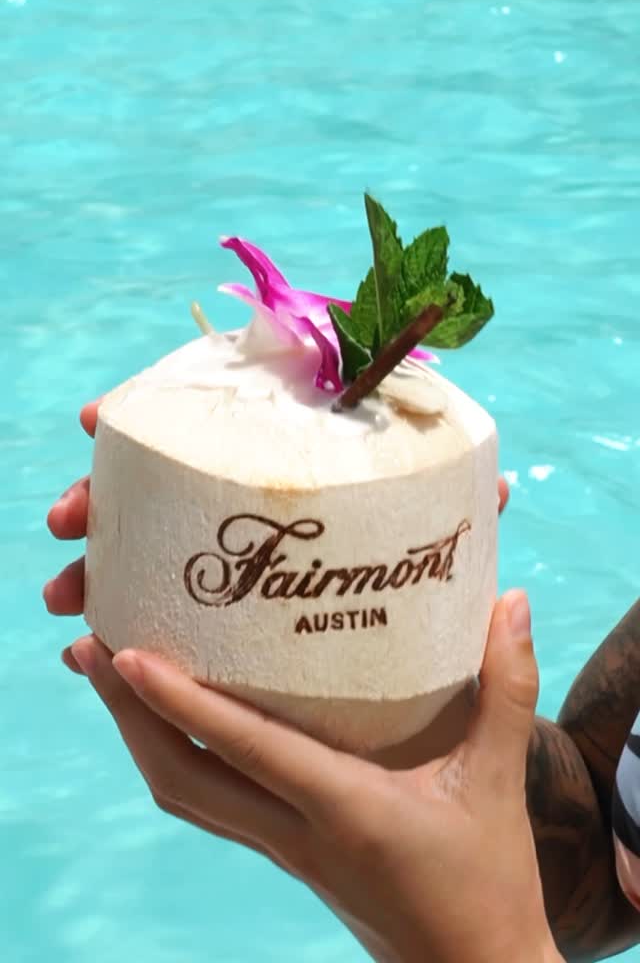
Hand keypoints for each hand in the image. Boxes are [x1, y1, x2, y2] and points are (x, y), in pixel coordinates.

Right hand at [44, 398, 510, 627]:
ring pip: (135, 551)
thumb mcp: (433, 561)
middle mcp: (240, 506)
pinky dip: (114, 627)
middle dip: (99, 496)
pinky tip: (85, 652)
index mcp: (284, 470)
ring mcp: (222, 561)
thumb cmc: (419, 607)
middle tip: (67, 519)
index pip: (206, 426)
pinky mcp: (214, 621)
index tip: (96, 417)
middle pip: (153, 487)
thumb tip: (499, 486)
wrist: (418, 701)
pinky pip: (148, 616)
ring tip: (67, 597)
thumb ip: (458, 520)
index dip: (148, 414)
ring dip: (95, 566)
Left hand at [65, 593, 560, 962]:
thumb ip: (507, 688)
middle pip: (182, 781)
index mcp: (345, 810)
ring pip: (186, 797)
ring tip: (112, 674)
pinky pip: (210, 803)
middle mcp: (296, 833)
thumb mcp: (499, 781)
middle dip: (128, 716)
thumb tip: (510, 602)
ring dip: (140, 737)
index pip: (244, 751)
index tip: (127, 654)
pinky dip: (177, 758)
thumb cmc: (487, 881)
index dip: (180, 703)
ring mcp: (283, 850)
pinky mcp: (286, 854)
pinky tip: (174, 721)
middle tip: (94, 647)